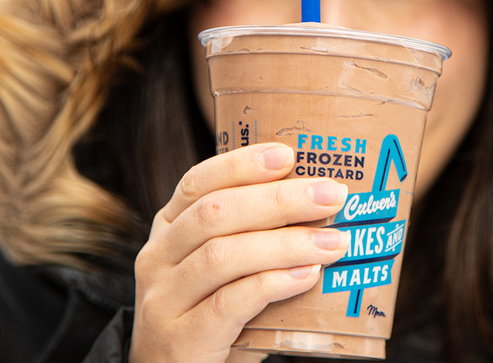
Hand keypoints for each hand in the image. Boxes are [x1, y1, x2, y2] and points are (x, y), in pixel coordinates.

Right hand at [129, 143, 349, 361]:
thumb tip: (324, 208)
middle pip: (216, 213)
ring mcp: (164, 298)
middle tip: (331, 196)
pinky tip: (307, 275)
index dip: (243, 165)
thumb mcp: (222, 270)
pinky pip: (229, 302)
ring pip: (223, 255)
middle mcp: (158, 257)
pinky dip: (272, 283)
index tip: (289, 154)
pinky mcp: (181, 337)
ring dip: (285, 243)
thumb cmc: (212, 316)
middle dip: (279, 200)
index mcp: (169, 229)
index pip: (199, 182)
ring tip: (334, 242)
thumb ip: (253, 239)